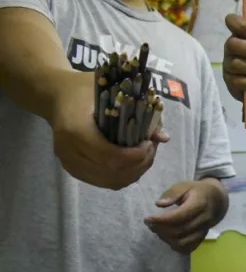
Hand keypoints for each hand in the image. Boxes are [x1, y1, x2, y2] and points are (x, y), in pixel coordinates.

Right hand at [49, 72, 168, 189]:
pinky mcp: (72, 170)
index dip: (136, 156)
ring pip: (109, 181)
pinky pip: (102, 182)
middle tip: (152, 149)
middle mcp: (69, 151)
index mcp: (76, 130)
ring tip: (145, 155)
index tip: (149, 143)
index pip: (111, 156)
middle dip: (139, 164)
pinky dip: (122, 176)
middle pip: (112, 172)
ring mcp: (69, 163)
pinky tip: (133, 163)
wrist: (55, 96)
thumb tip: (163, 137)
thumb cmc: (84, 90)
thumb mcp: (112, 91)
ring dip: (134, 172)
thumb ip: (139, 111)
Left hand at [145, 179, 225, 253]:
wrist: (216, 199)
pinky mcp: (202, 237)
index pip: (179, 216)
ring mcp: (204, 230)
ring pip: (183, 242)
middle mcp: (204, 219)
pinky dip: (176, 246)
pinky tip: (168, 238)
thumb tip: (159, 204)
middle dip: (161, 229)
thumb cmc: (197, 191)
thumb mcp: (185, 186)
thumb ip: (172, 193)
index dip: (162, 220)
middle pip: (180, 231)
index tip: (147, 219)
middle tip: (150, 224)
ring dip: (166, 239)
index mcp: (200, 204)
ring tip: (157, 230)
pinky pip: (188, 248)